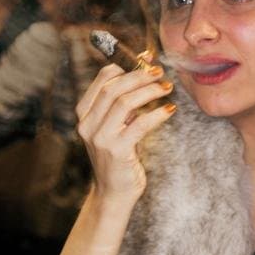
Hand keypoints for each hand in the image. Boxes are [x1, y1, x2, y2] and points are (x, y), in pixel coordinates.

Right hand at [76, 62, 174, 201]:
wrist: (113, 194)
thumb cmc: (118, 157)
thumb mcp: (115, 127)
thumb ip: (123, 104)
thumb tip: (144, 72)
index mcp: (85, 114)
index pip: (103, 79)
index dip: (126, 65)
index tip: (147, 60)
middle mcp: (88, 124)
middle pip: (113, 87)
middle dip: (139, 76)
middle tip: (160, 72)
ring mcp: (100, 138)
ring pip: (124, 102)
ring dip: (149, 91)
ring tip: (167, 88)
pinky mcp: (116, 151)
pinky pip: (139, 125)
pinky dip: (157, 114)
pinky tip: (169, 109)